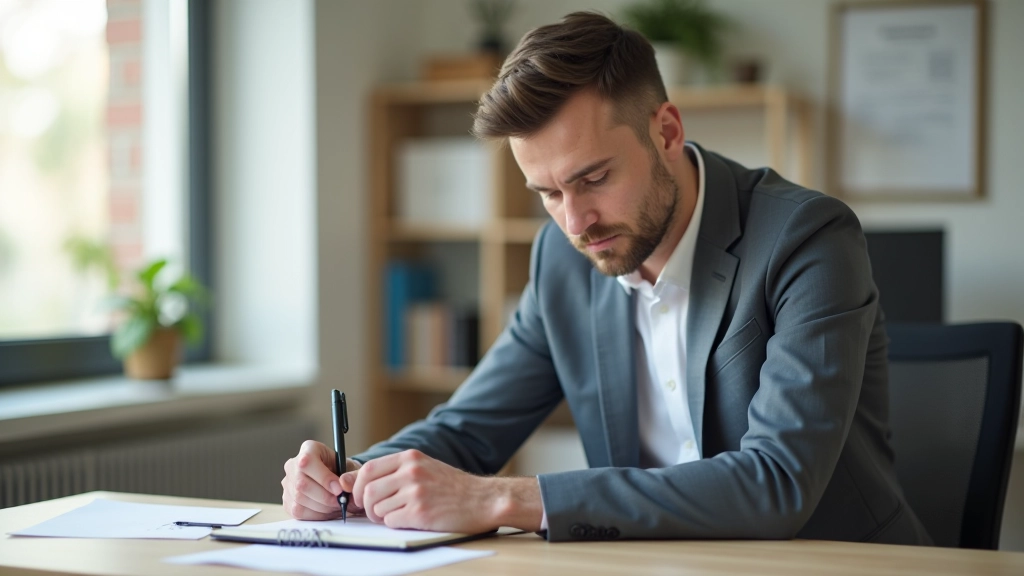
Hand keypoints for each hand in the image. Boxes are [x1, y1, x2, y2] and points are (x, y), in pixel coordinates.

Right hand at [282, 440, 363, 519]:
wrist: (338, 479)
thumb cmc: (343, 471)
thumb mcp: (351, 468)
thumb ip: (351, 476)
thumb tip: (345, 485)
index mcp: (309, 449)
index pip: (308, 463)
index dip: (323, 478)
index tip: (339, 490)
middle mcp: (293, 464)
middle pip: (301, 484)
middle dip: (325, 497)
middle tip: (341, 502)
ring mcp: (287, 483)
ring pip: (299, 499)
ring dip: (322, 507)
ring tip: (337, 506)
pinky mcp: (287, 500)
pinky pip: (298, 511)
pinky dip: (316, 515)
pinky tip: (328, 511)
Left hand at [341, 449, 542, 532]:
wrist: (483, 499)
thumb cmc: (453, 487)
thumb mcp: (424, 468)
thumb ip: (394, 472)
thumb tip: (354, 481)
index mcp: (410, 458)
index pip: (368, 469)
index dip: (359, 486)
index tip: (361, 496)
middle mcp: (411, 472)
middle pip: (369, 491)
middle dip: (367, 506)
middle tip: (377, 512)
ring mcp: (415, 492)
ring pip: (378, 508)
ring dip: (382, 517)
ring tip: (398, 515)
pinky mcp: (420, 512)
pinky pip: (391, 522)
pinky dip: (396, 524)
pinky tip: (411, 520)